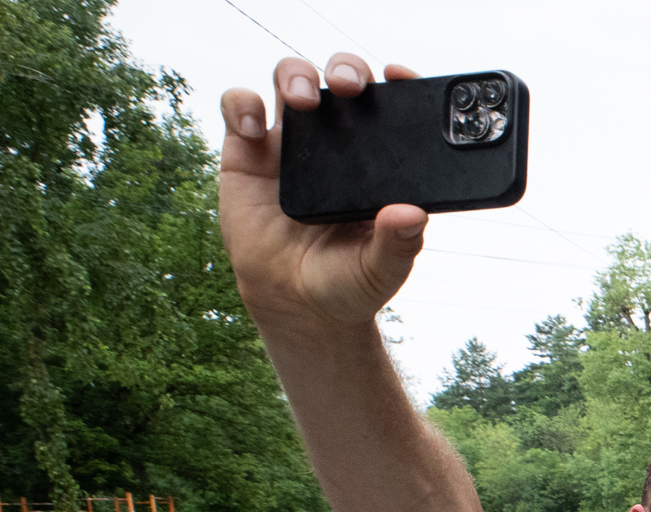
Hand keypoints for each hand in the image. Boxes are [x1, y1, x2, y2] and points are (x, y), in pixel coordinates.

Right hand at [219, 56, 431, 337]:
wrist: (296, 304)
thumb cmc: (347, 281)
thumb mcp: (380, 268)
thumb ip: (399, 243)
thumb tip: (412, 214)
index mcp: (379, 160)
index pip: (391, 107)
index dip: (397, 83)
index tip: (401, 75)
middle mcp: (338, 142)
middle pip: (341, 80)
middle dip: (347, 69)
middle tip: (352, 88)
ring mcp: (292, 143)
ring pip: (291, 79)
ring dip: (297, 75)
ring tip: (304, 101)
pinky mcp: (247, 153)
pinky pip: (239, 107)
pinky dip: (242, 104)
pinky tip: (253, 127)